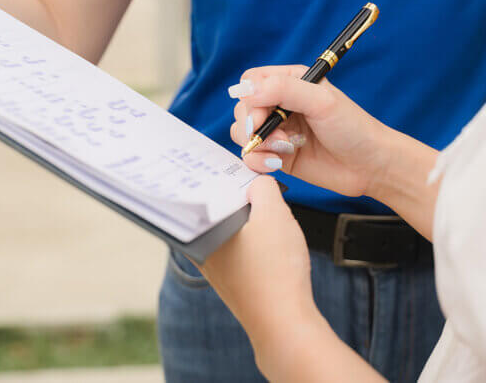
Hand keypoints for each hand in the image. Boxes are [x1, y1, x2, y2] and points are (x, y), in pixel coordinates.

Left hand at [200, 177, 322, 367]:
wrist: (286, 322)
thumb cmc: (275, 269)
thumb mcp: (273, 213)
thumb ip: (263, 186)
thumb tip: (257, 179)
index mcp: (199, 231)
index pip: (202, 190)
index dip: (220, 172)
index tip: (235, 163)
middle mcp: (200, 252)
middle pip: (216, 209)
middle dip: (236, 194)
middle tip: (255, 180)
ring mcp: (216, 269)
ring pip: (229, 229)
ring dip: (248, 218)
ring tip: (269, 208)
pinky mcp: (233, 282)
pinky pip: (240, 249)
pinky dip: (254, 239)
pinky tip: (272, 239)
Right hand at [229, 65, 394, 197]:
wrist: (370, 166)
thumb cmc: (353, 128)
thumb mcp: (322, 101)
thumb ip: (284, 90)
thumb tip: (246, 91)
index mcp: (291, 81)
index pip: (251, 81)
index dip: (250, 98)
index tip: (263, 114)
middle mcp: (281, 104)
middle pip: (243, 108)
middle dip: (255, 125)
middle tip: (280, 137)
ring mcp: (278, 130)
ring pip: (242, 133)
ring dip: (259, 144)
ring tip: (286, 149)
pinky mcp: (277, 155)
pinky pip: (251, 156)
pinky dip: (258, 161)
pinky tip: (279, 163)